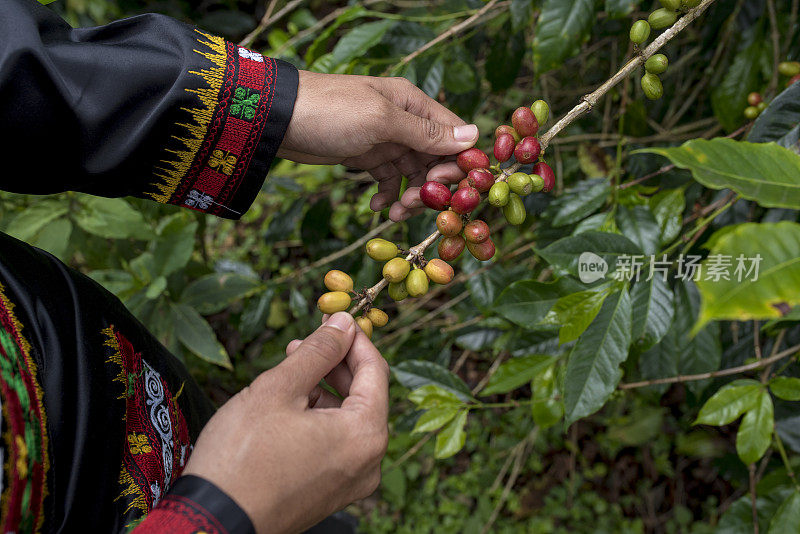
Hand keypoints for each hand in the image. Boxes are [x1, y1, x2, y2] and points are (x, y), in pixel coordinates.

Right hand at [183, 312, 389, 533]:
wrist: (213, 520)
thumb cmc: (242, 456)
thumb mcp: (279, 389)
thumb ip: (319, 351)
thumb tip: (345, 323)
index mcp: (365, 435)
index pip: (375, 370)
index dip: (354, 339)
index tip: (334, 317)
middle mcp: (369, 462)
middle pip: (364, 395)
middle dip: (337, 363)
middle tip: (307, 338)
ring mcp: (351, 481)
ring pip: (348, 418)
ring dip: (325, 388)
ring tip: (291, 369)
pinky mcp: (331, 492)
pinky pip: (337, 443)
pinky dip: (320, 417)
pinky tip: (290, 404)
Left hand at [278, 71, 478, 220]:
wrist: (279, 119)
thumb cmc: (331, 112)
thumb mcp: (381, 121)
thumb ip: (426, 132)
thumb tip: (473, 136)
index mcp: (413, 104)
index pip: (454, 136)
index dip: (455, 165)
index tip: (443, 189)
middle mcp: (404, 121)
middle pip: (435, 160)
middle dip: (429, 187)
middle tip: (412, 207)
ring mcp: (386, 140)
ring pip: (413, 174)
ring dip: (409, 196)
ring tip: (394, 214)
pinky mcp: (367, 157)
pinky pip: (389, 180)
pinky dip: (387, 195)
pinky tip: (377, 208)